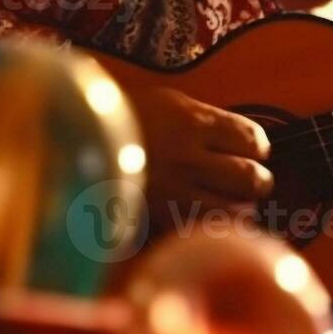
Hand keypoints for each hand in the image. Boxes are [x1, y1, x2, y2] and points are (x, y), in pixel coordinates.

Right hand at [122, 85, 272, 233]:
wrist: (74, 143)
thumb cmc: (120, 120)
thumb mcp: (164, 103)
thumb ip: (201, 120)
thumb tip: (239, 141)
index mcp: (192, 119)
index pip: (251, 138)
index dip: (258, 148)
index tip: (255, 152)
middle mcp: (189, 154)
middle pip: (250, 177)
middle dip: (258, 182)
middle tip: (254, 185)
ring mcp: (175, 189)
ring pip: (234, 209)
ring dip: (242, 210)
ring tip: (237, 207)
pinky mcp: (160, 216)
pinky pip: (204, 229)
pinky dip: (215, 229)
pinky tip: (213, 224)